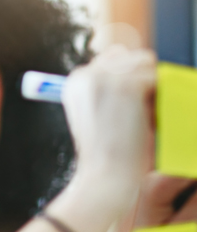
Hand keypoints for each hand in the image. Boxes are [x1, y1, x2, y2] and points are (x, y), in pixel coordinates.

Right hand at [62, 46, 155, 209]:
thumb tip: (130, 71)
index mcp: (74, 82)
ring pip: (145, 64)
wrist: (104, 176)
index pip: (110, 59)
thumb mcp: (92, 116)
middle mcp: (86, 74)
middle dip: (140, 77)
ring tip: (143, 115)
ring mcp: (106, 78)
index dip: (126, 77)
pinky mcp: (127, 85)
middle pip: (128, 56)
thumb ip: (103, 91)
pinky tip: (147, 119)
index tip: (129, 103)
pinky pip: (156, 79)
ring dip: (151, 86)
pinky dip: (158, 98)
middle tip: (139, 109)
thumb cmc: (103, 154)